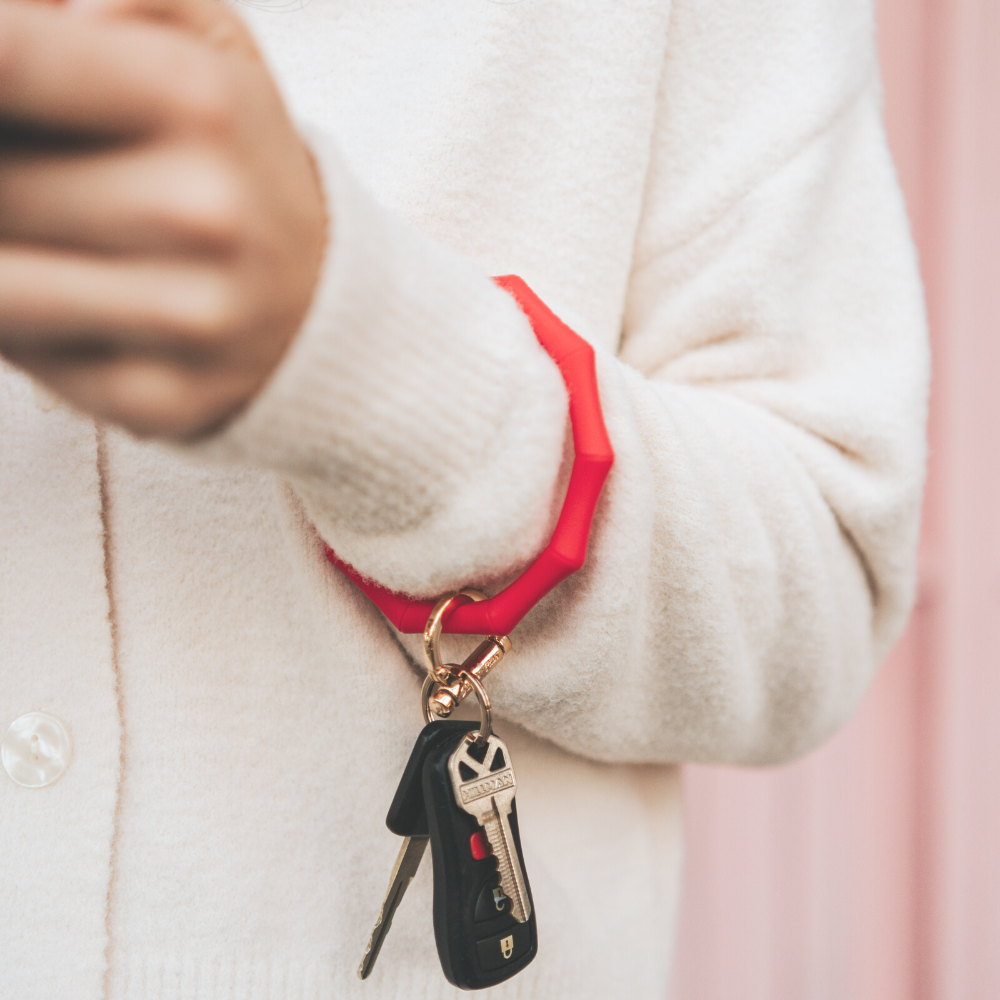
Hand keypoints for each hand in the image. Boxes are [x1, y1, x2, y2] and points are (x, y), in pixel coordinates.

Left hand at [0, 0, 325, 438]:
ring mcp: (183, 317)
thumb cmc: (240, 167)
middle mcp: (198, 213)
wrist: (326, 307)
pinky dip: (23, 323)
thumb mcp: (210, 45)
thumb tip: (40, 15)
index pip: (5, 59)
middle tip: (45, 178)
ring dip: (4, 253)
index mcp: (199, 101)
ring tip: (46, 235)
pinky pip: (20, 353)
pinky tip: (75, 300)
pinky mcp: (156, 397)